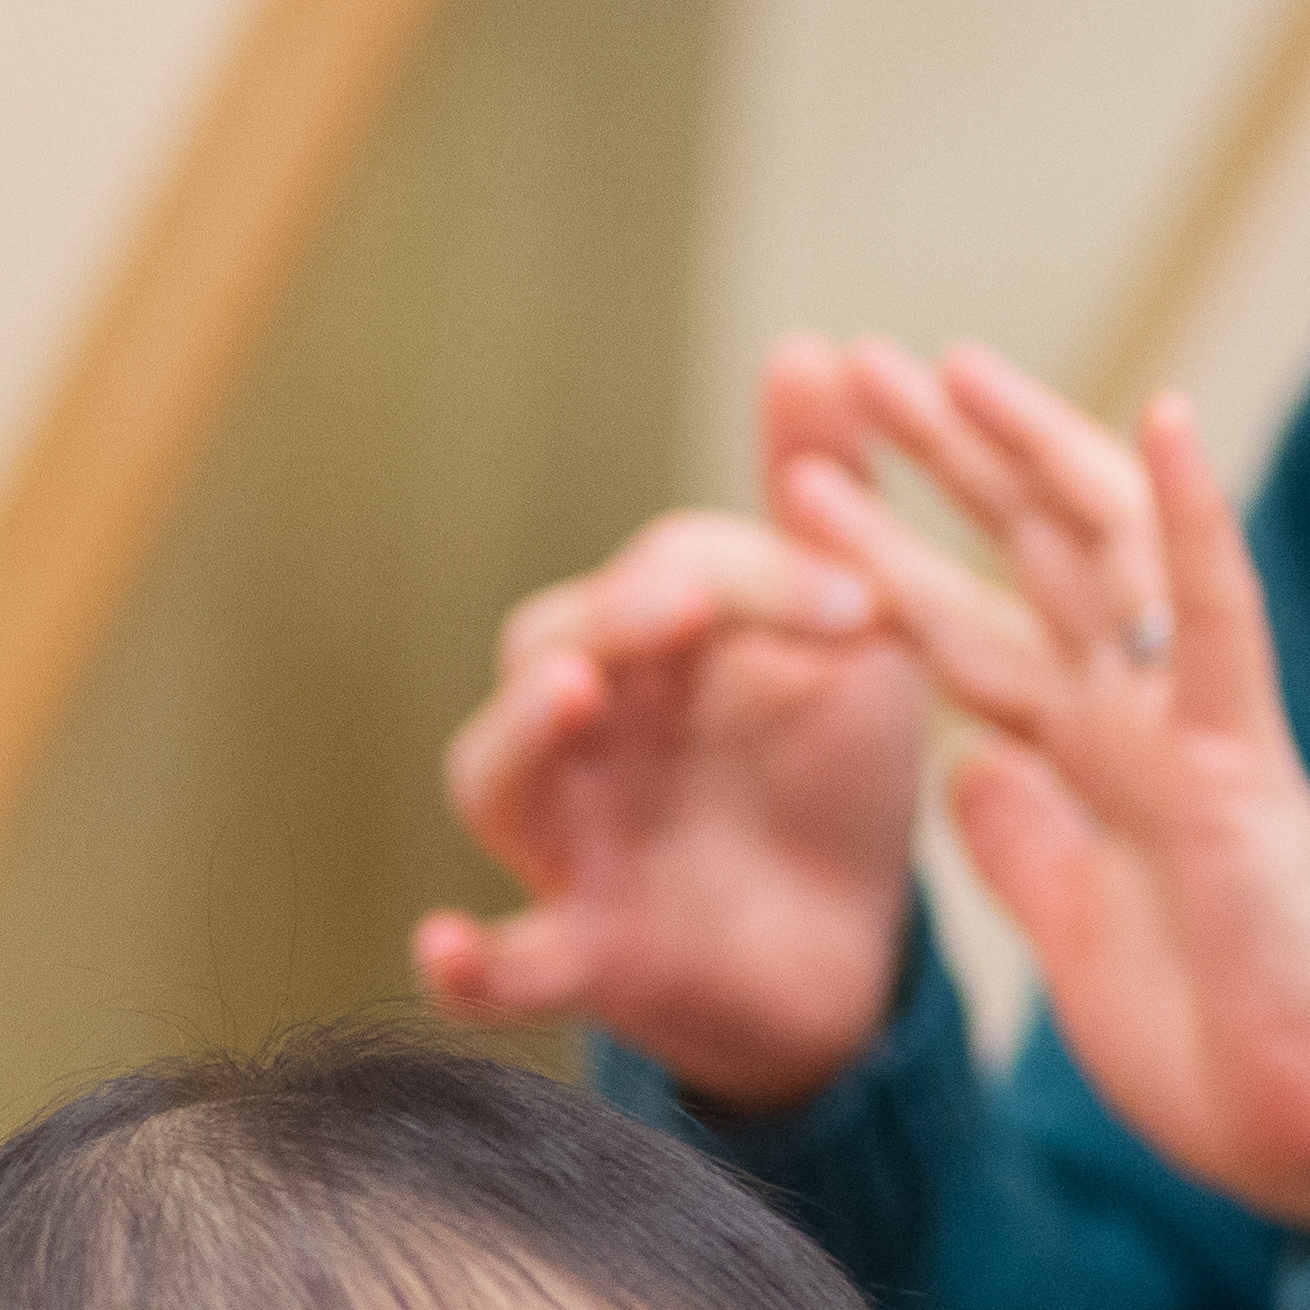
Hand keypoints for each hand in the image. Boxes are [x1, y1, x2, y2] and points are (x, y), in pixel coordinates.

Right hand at [412, 373, 934, 1108]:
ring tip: (573, 696)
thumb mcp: (845, 633)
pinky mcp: (587, 953)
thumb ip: (817, 501)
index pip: (670, 573)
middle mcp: (587, 730)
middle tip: (689, 602)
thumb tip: (806, 346)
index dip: (757, 576)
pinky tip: (449, 945)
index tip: (860, 604)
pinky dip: (467, 963)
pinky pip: (506, 961)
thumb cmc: (823, 776)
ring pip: (499, 772)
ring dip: (526, 731)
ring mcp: (573, 839)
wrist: (851, 947)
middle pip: (554, 646)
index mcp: (649, 644)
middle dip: (619, 619)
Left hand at [777, 343, 1309, 1234]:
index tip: (806, 480)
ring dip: (1031, 454)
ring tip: (952, 364)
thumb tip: (968, 774)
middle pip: (1027, 559)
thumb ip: (1031, 850)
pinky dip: (1193, 523)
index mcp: (1096, 770)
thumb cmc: (1234, 1054)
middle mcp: (1141, 726)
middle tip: (849, 368)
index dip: (889, 559)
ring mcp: (1196, 733)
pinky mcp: (1246, 769)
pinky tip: (1166, 419)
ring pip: (1106, 556)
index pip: (976, 631)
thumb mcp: (1081, 945)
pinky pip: (1217, 624)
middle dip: (941, 465)